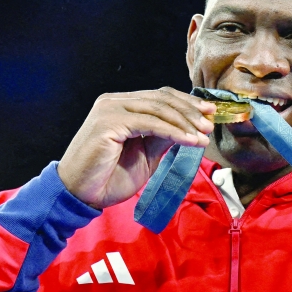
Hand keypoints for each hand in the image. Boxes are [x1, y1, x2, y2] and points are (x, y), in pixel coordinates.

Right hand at [57, 87, 216, 209]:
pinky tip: (189, 141)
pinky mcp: (108, 122)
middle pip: (161, 98)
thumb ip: (163, 137)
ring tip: (204, 136)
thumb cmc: (109, 177)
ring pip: (158, 108)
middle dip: (190, 110)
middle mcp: (114, 102)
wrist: (80, 195)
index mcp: (120, 105)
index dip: (186, 103)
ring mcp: (109, 109)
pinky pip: (150, 123)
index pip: (159, 96)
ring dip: (185, 122)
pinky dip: (173, 131)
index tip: (209, 113)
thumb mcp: (145, 155)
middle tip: (210, 124)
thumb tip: (190, 127)